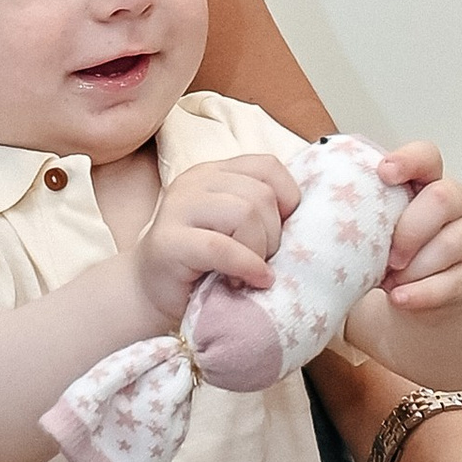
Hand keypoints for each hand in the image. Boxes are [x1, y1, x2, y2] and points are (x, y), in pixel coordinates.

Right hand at [136, 149, 298, 327]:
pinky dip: (245, 266)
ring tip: (249, 274)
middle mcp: (194, 182)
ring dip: (258, 251)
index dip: (287, 199)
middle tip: (261, 262)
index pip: (268, 166)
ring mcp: (177, 208)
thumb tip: (311, 220)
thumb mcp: (238, 231)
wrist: (150, 295)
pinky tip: (248, 282)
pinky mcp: (167, 241)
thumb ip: (263, 214)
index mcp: (215, 173)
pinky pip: (221, 247)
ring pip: (245, 213)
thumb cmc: (204, 266)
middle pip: (260, 194)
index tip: (281, 233)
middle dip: (273, 235)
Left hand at [370, 141, 461, 321]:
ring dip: (413, 268)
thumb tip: (299, 205)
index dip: (408, 160)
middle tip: (386, 257)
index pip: (427, 156)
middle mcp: (457, 203)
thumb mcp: (374, 227)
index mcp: (426, 182)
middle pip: (442, 198)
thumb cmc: (390, 253)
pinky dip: (423, 294)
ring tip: (390, 282)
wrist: (422, 296)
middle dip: (409, 229)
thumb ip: (353, 211)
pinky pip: (455, 282)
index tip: (384, 172)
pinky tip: (400, 298)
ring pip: (450, 244)